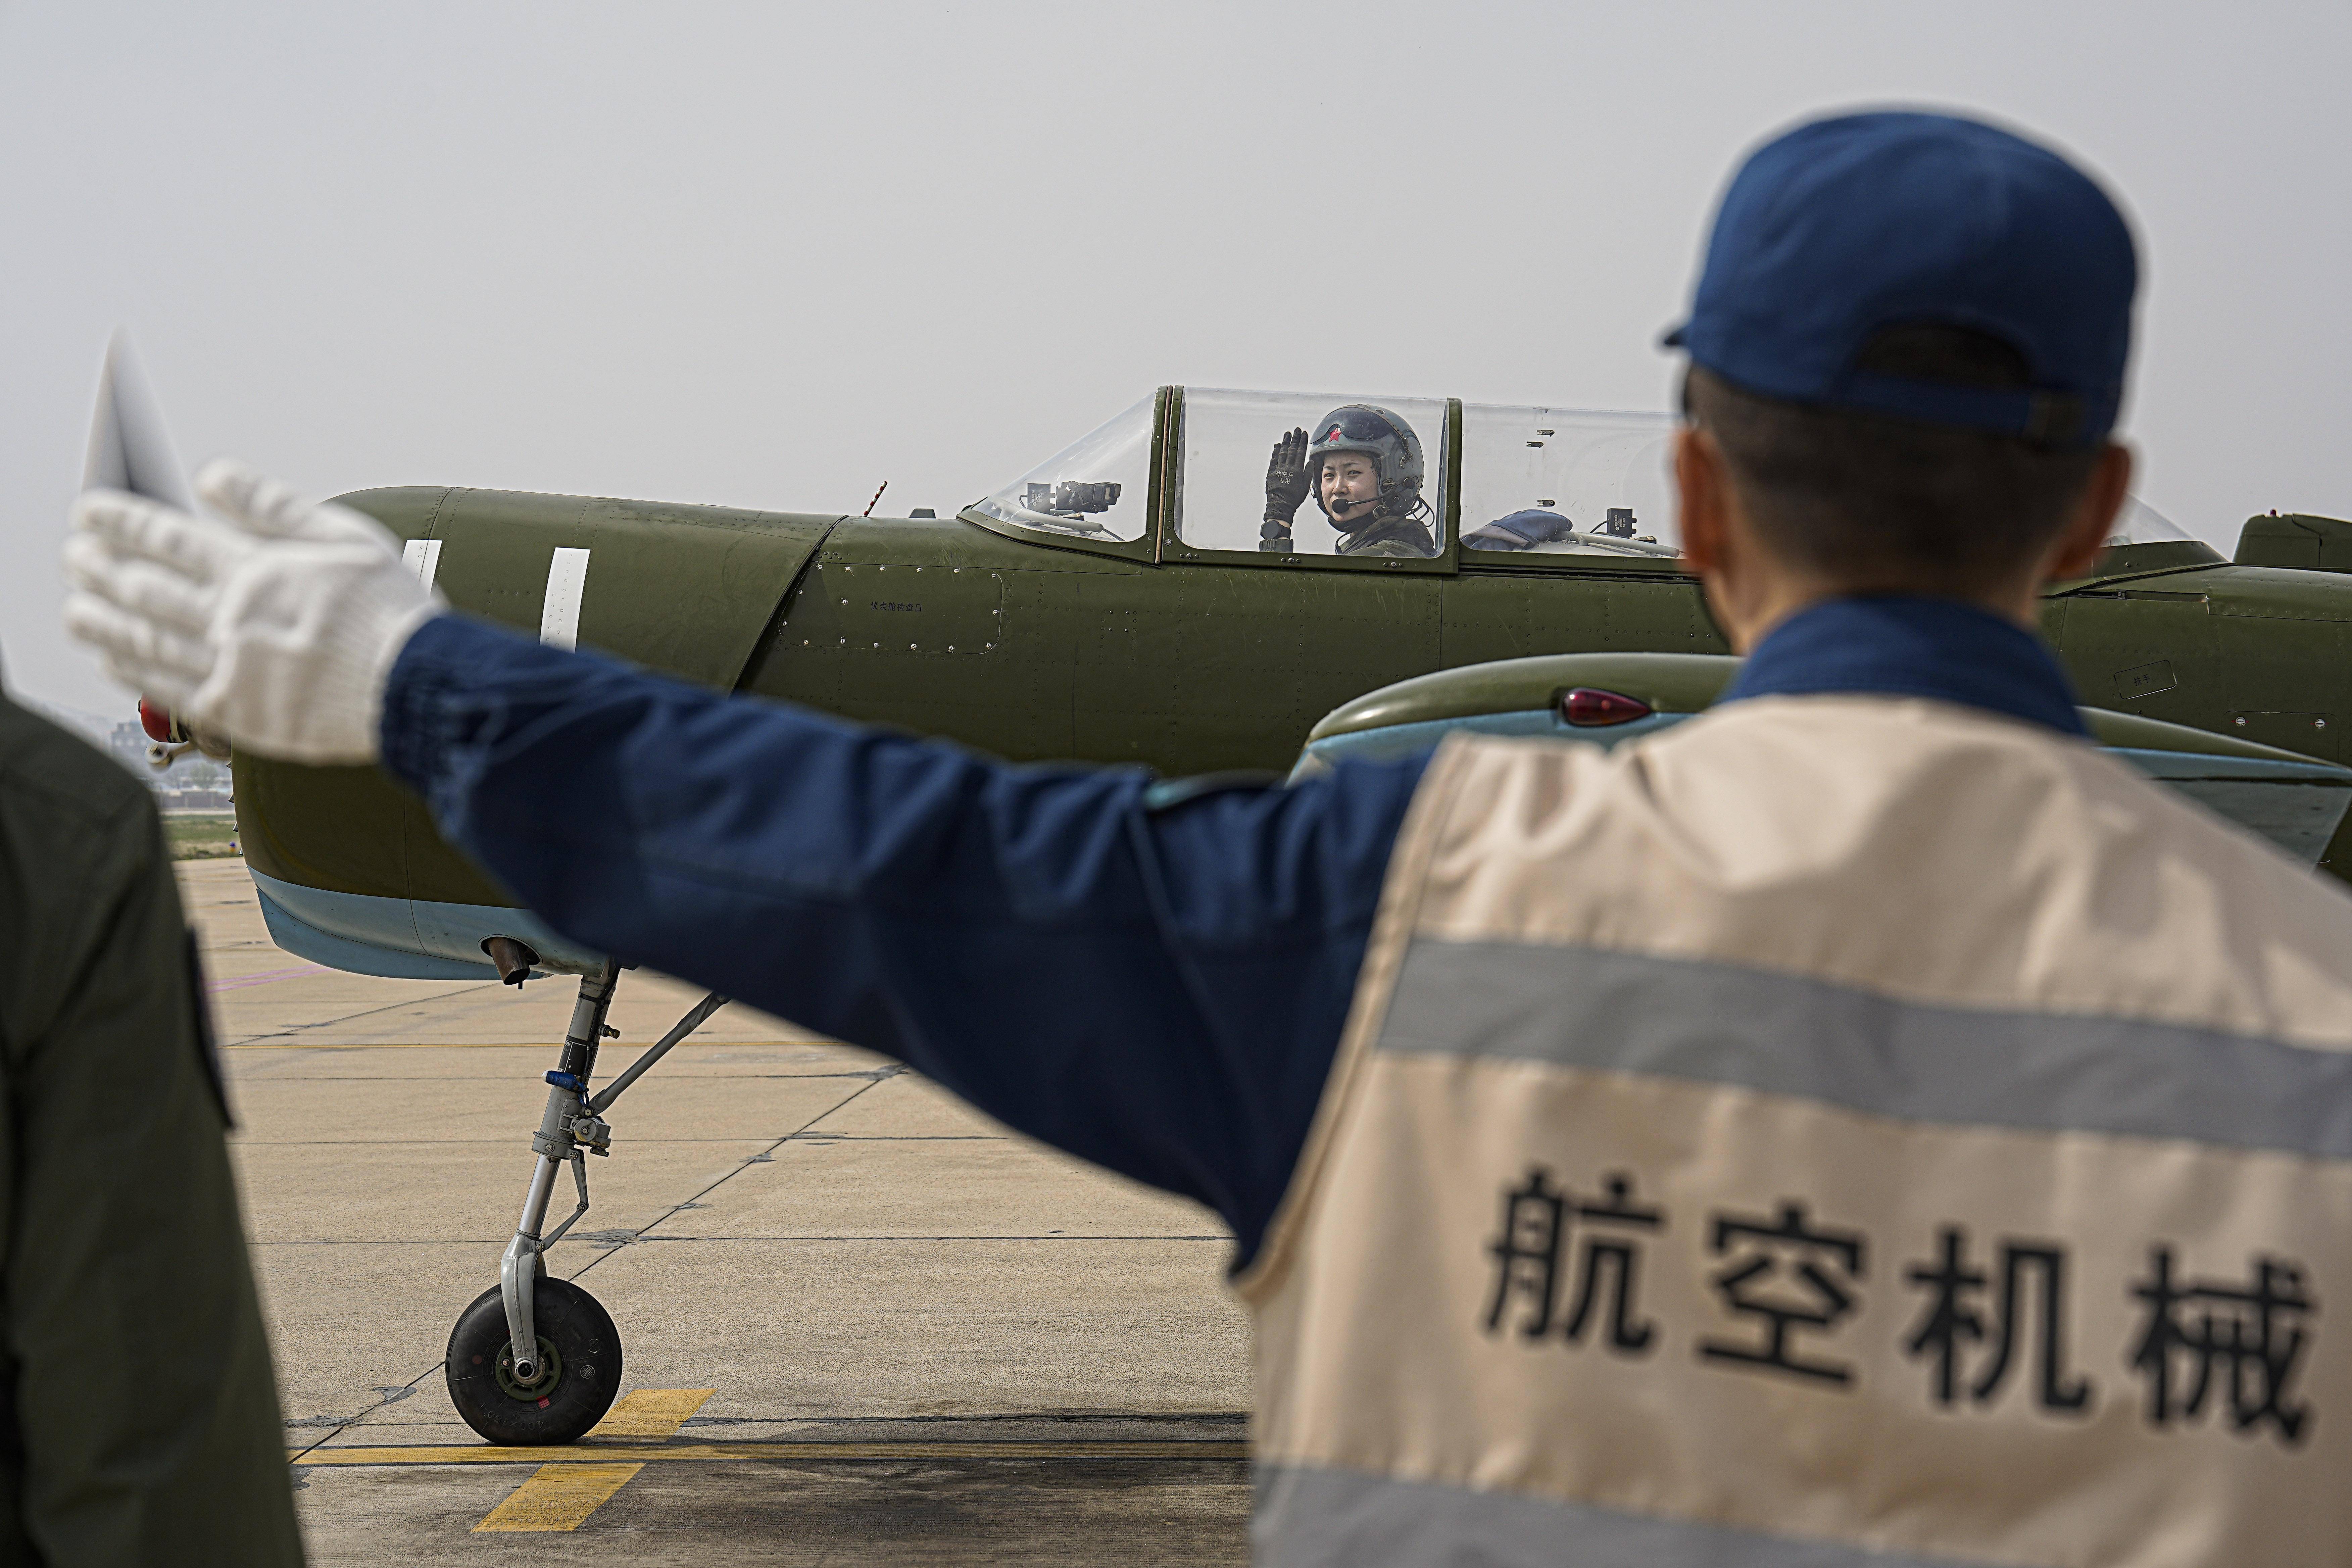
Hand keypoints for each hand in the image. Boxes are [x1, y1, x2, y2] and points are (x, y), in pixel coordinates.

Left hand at [62, 460, 443, 763]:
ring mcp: (229, 666)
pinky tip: (114, 662)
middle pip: (145, 587)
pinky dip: (133, 673)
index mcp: (255, 571)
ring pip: (145, 639)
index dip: (122, 521)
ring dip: (102, 620)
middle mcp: (231, 617)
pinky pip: (169, 690)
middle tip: (74, 557)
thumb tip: (215, 478)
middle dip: (100, 568)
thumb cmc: (392, 618)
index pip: (169, 537)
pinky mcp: (238, 712)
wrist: (417, 689)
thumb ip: (273, 506)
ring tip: (76, 609)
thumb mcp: (346, 536)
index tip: (91, 512)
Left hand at [1263, 427, 1310, 523]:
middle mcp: (1288, 468)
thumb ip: (1308, 473)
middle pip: (1292, 450)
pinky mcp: (1271, 473)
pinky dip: (1275, 452)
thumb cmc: (1294, 498)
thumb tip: (1310, 461)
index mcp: (1297, 471)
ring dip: (1285, 442)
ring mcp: (1278, 470)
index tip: (1304, 434)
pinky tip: (1277, 445)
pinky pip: (1273, 460)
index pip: (1301, 453)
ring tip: (1287, 434)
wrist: (1280, 506)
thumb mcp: (1305, 487)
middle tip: (1296, 430)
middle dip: (1295, 439)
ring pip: (1282, 453)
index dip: (1302, 442)